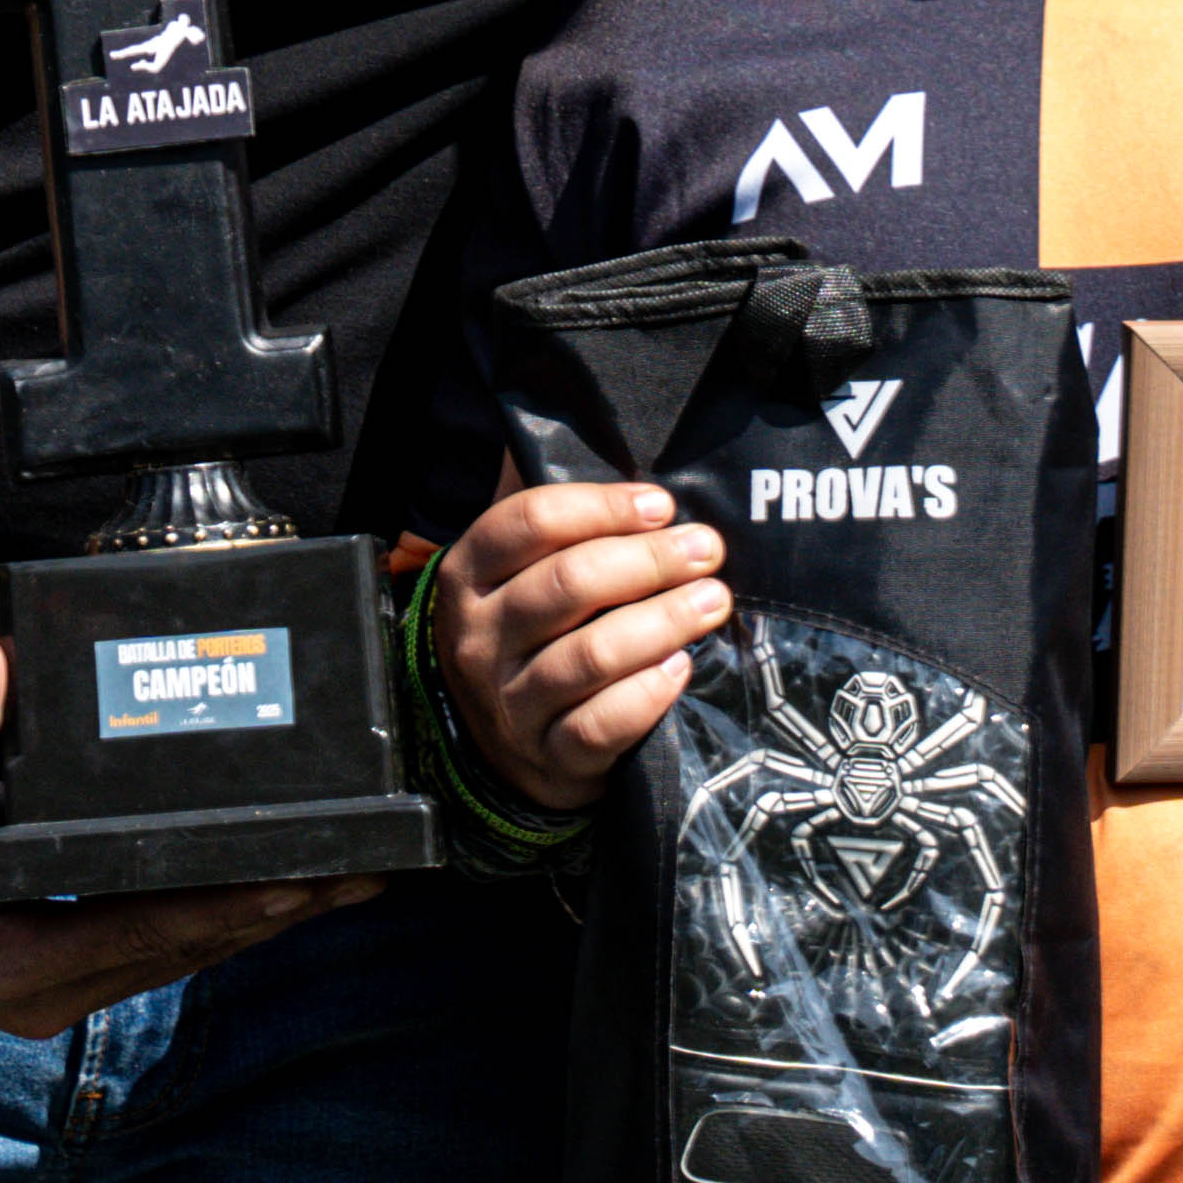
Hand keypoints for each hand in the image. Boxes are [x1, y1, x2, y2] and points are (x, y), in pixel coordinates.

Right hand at [0, 637, 372, 1040]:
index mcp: (11, 964)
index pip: (145, 930)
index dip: (229, 904)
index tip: (302, 877)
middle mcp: (43, 997)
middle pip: (185, 952)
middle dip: (278, 913)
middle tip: (367, 876)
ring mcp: (54, 997)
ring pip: (179, 959)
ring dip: (261, 923)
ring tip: (347, 885)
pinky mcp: (59, 981)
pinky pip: (155, 952)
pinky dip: (216, 923)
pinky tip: (273, 895)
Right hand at [432, 479, 729, 815]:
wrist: (503, 749)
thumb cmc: (527, 632)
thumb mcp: (511, 570)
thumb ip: (543, 509)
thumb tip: (575, 426)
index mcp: (469, 575)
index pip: (530, 523)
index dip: (602, 507)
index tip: (661, 505)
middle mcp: (479, 638)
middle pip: (567, 585)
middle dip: (649, 562)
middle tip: (706, 549)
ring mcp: (510, 702)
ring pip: (590, 656)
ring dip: (663, 622)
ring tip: (713, 600)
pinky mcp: (549, 756)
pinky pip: (601, 724)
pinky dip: (647, 694)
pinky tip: (681, 667)